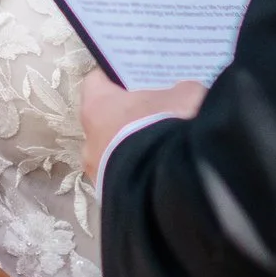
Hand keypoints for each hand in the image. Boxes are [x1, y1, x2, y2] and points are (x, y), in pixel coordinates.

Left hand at [80, 70, 206, 190]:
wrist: (173, 185)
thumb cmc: (168, 128)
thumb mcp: (186, 96)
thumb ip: (179, 92)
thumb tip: (180, 95)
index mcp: (97, 106)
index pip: (97, 82)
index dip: (117, 78)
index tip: (136, 78)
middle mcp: (89, 139)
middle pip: (106, 120)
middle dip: (129, 117)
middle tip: (156, 112)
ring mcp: (98, 173)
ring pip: (114, 153)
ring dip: (134, 149)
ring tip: (164, 147)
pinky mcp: (112, 198)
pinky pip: (126, 178)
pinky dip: (140, 173)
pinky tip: (164, 170)